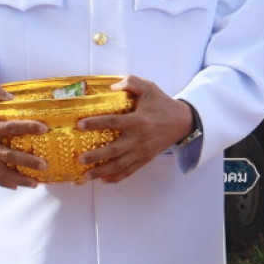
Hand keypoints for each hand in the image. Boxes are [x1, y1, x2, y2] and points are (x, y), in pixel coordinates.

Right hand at [0, 88, 48, 188]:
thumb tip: (12, 95)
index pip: (8, 128)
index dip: (27, 128)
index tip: (43, 128)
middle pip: (7, 155)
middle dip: (26, 161)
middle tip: (44, 165)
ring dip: (18, 178)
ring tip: (34, 183)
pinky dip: (2, 182)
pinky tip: (16, 186)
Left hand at [76, 76, 195, 182]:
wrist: (182, 122)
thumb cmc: (162, 104)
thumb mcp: (149, 87)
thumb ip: (131, 82)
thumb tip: (112, 87)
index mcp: (138, 120)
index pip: (113, 122)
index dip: (96, 123)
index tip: (80, 125)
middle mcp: (139, 139)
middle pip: (115, 150)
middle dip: (97, 156)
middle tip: (80, 159)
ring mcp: (142, 151)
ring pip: (120, 165)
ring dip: (103, 172)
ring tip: (87, 175)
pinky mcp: (145, 159)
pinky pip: (130, 171)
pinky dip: (117, 177)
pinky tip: (104, 180)